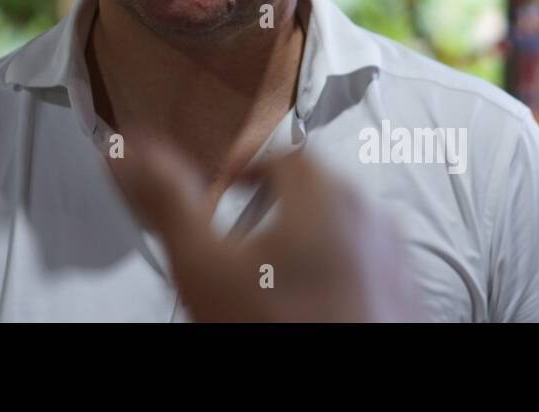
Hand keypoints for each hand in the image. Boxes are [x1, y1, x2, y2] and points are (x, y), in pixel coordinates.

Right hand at [109, 135, 416, 321]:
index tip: (229, 186)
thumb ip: (167, 200)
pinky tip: (312, 304)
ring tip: (276, 274)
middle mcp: (372, 216)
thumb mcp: (202, 265)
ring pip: (347, 229)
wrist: (337, 396)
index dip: (252, 168)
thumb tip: (130, 151)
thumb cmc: (277, 329)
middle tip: (246, 232)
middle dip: (281, 202)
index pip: (286, 154)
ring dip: (313, 239)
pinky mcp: (408, 298)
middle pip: (320, 188)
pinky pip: (370, 268)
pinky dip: (342, 273)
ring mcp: (397, 259)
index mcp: (325, 192)